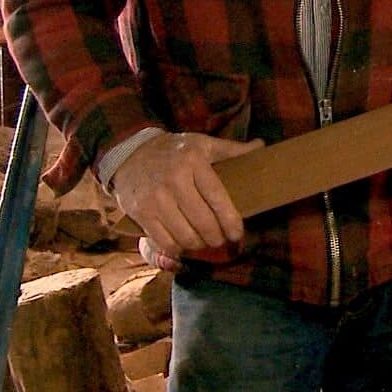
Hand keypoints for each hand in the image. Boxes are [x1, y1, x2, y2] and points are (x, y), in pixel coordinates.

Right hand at [110, 131, 262, 260]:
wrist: (130, 154)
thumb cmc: (174, 151)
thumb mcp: (202, 143)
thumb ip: (232, 149)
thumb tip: (261, 147)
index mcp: (193, 161)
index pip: (217, 198)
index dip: (231, 221)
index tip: (238, 232)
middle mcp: (174, 180)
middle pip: (203, 223)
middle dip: (217, 237)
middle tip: (222, 239)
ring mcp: (155, 199)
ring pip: (186, 237)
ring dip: (200, 245)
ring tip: (205, 241)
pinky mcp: (142, 213)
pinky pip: (165, 242)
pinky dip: (178, 248)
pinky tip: (184, 243)